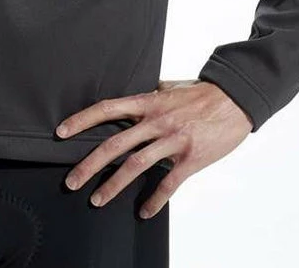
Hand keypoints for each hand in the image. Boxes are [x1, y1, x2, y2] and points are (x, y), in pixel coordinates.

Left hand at [54, 78, 251, 218]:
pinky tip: (144, 211)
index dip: (82, 120)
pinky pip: (169, 183)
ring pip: (136, 165)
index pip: (108, 109)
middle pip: (115, 144)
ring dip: (114, 185)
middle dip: (89, 165)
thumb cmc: (203, 93)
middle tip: (72, 181)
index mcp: (149, 102)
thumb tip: (138, 91)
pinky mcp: (191, 158)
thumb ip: (152, 93)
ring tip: (97, 200)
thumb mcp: (172, 87)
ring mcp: (174, 139)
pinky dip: (155, 200)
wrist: (237, 100)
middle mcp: (157, 120)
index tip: (62, 133)